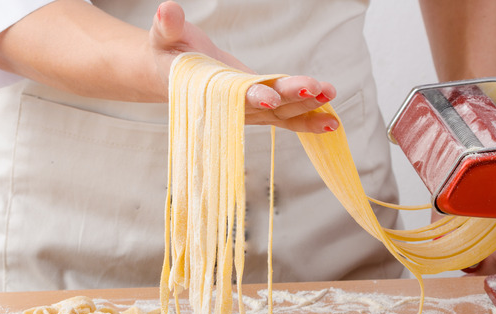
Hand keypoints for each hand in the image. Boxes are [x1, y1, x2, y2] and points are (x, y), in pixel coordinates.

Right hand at [149, 1, 337, 133]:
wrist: (172, 73)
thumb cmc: (169, 53)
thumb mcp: (163, 35)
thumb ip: (167, 24)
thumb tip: (166, 9)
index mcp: (209, 92)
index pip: (233, 96)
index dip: (252, 96)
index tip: (269, 98)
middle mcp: (232, 107)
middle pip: (265, 106)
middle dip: (290, 98)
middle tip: (313, 88)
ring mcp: (250, 111)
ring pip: (282, 114)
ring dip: (307, 106)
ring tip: (329, 93)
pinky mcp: (262, 109)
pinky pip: (287, 119)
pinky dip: (309, 121)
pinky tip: (332, 121)